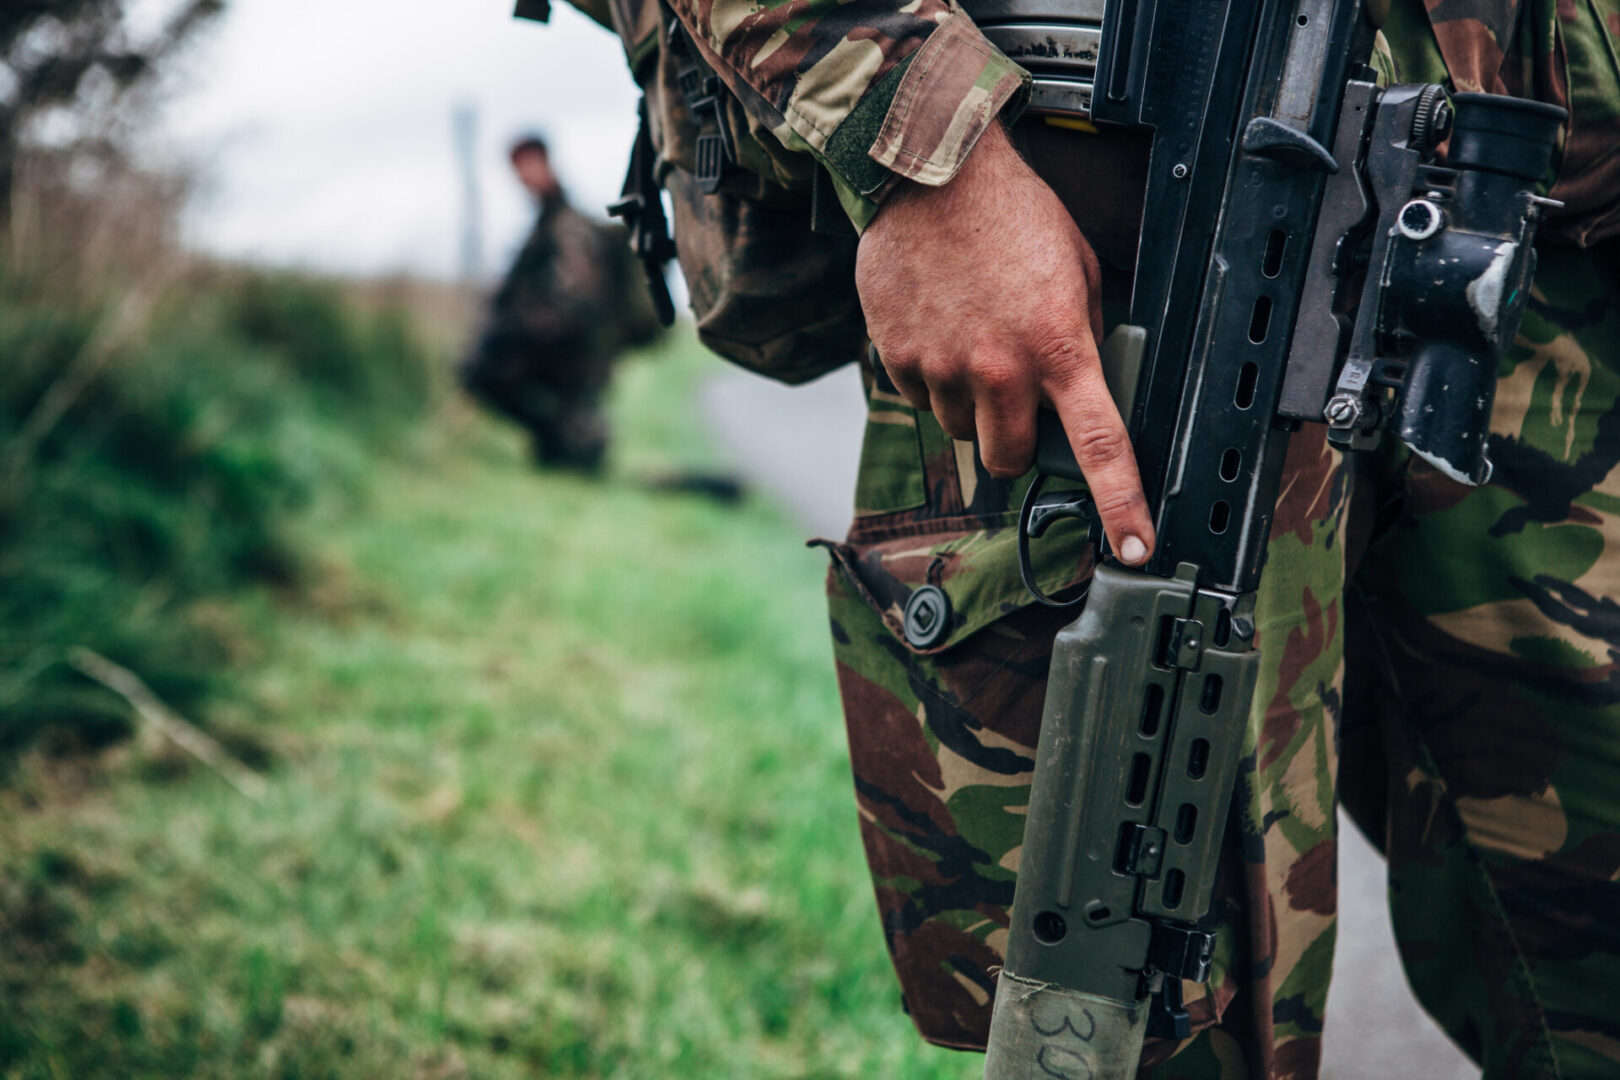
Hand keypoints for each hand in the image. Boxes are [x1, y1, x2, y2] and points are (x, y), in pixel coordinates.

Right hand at [855, 123, 1153, 565]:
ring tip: (971, 339)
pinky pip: (918, 396)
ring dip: (970, 404)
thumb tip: (1082, 385)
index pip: (1100, 446)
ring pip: (961, 429)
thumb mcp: (1077, 268)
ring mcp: (944, 367)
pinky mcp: (899, 357)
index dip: (1121, 505)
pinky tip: (939, 326)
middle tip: (1013, 400)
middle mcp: (1000, 368)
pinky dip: (929, 375)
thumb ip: (1080, 334)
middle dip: (1014, 442)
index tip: (1134, 548)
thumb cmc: (1013, 214)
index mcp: (1058, 347)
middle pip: (1007, 458)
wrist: (931, 174)